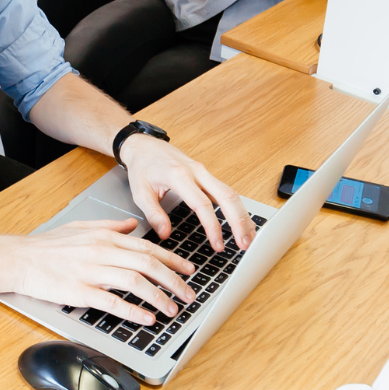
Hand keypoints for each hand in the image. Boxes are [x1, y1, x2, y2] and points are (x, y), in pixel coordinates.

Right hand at [7, 219, 197, 325]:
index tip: (188, 270)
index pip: (147, 247)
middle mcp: (101, 251)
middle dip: (173, 280)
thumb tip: (133, 225)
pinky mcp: (80, 291)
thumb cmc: (47, 246)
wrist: (19, 258)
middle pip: (147, 264)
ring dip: (159, 297)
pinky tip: (147, 318)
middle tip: (188, 293)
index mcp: (104, 236)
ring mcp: (91, 271)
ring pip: (135, 282)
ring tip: (173, 308)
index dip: (172, 259)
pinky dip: (134, 310)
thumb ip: (111, 225)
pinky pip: (113, 302)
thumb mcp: (81, 227)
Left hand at [119, 136, 255, 254]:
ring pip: (231, 193)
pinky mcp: (206, 174)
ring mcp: (204, 171)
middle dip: (239, 221)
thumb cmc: (142, 166)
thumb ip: (153, 214)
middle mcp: (196, 171)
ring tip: (248, 238)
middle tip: (244, 244)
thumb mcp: (140, 192)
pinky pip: (226, 191)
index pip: (202, 204)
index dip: (213, 226)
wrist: (144, 145)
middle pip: (227, 196)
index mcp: (179, 175)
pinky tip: (242, 222)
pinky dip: (237, 208)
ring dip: (242, 216)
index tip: (218, 244)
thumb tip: (166, 234)